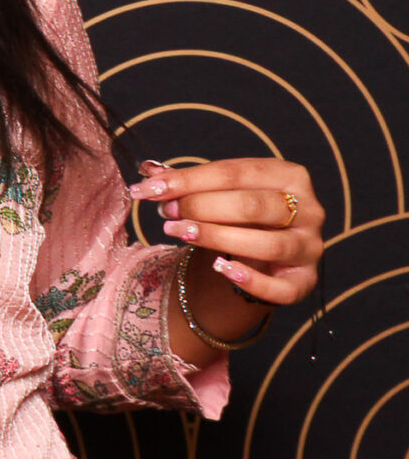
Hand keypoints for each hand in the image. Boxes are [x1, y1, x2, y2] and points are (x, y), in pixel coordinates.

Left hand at [128, 156, 324, 305]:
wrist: (264, 253)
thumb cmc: (240, 213)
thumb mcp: (218, 191)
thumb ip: (188, 182)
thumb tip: (148, 170)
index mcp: (289, 176)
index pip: (235, 173)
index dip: (188, 180)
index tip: (149, 188)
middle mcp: (309, 210)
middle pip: (253, 206)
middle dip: (201, 207)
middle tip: (165, 213)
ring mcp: (310, 247)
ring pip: (267, 243)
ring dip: (216, 238)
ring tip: (177, 232)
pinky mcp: (304, 281)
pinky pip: (281, 287)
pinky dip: (251, 280)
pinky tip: (220, 268)